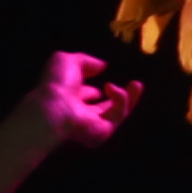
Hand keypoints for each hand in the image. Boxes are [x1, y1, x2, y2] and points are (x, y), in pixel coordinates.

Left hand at [27, 52, 144, 151]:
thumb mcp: (66, 61)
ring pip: (117, 113)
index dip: (96, 86)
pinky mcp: (103, 132)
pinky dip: (120, 100)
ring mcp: (93, 124)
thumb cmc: (56, 84)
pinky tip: (111, 88)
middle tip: (136, 84)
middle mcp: (81, 112)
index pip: (87, 94)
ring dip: (128, 98)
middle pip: (106, 107)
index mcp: (70, 97)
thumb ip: (86, 61)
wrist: (54, 107)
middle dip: (122, 96)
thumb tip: (103, 65)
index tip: (106, 74)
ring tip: (136, 84)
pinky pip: (118, 115)